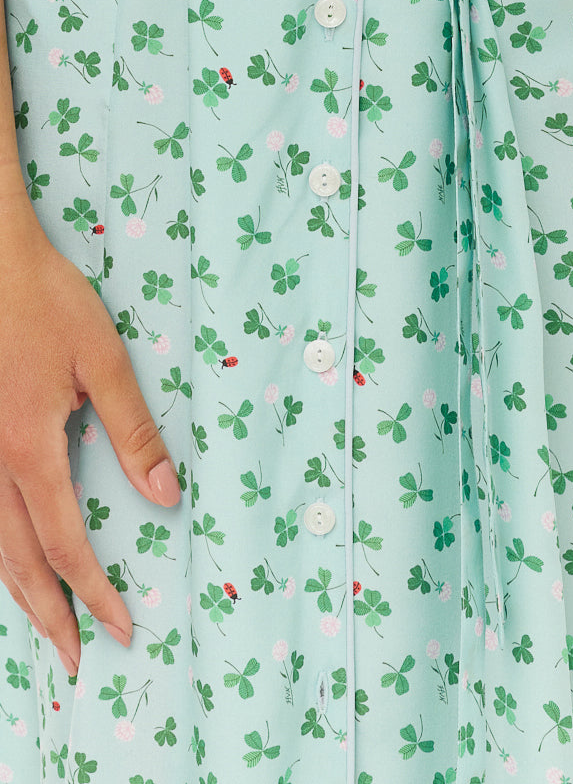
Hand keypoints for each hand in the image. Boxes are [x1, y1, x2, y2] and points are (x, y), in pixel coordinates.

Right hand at [0, 216, 180, 677]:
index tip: (121, 630)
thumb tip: (165, 494)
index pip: (65, 546)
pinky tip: (10, 558)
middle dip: (49, 615)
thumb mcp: (104, 362)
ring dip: (18, 592)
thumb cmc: (48, 305)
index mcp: (29, 450)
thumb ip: (133, 430)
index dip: (93, 594)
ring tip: (44, 626)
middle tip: (75, 660)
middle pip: (18, 562)